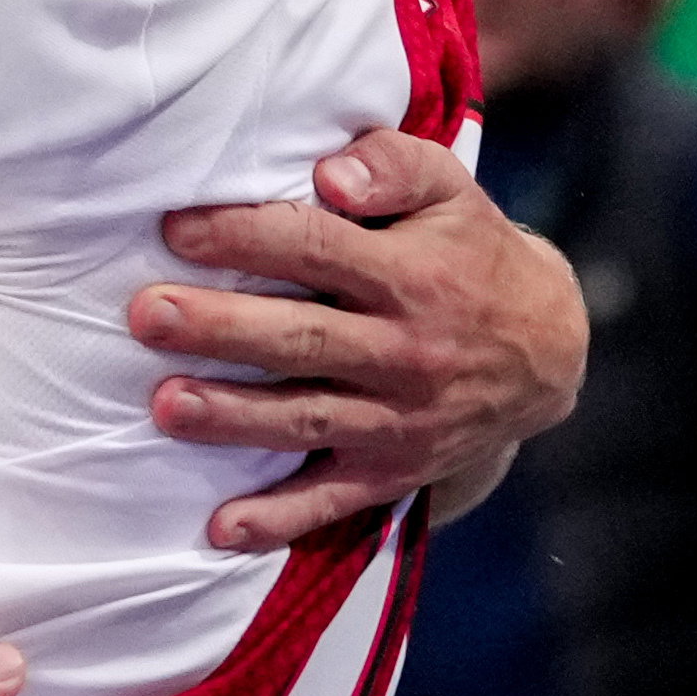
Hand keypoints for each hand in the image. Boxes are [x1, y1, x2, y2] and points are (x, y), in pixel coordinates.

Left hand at [139, 129, 585, 547]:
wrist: (550, 352)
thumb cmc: (470, 255)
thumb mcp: (450, 193)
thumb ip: (393, 166)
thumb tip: (331, 174)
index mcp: (412, 277)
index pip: (318, 249)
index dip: (247, 238)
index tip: (175, 229)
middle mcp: (405, 352)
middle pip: (302, 339)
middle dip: (221, 329)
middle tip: (146, 315)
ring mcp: (398, 419)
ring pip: (307, 419)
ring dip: (234, 418)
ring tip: (165, 406)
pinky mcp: (392, 470)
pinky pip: (332, 500)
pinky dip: (278, 519)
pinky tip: (220, 529)